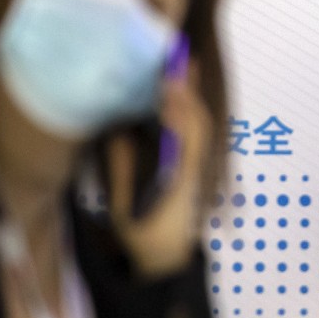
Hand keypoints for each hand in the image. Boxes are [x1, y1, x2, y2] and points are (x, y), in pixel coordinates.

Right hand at [105, 61, 211, 278]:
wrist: (165, 260)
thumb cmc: (142, 232)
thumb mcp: (125, 202)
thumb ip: (122, 164)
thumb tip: (118, 125)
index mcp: (178, 176)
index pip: (184, 133)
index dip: (178, 105)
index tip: (168, 79)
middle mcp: (193, 168)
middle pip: (196, 123)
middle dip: (188, 91)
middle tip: (177, 57)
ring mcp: (196, 168)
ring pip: (199, 127)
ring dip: (191, 96)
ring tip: (182, 65)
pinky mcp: (193, 169)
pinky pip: (196, 135)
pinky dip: (190, 112)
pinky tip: (180, 95)